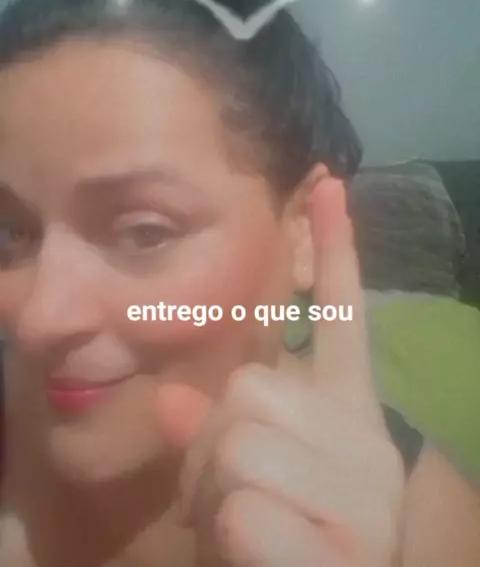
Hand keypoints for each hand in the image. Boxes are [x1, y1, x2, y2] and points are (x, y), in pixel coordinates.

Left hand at [158, 178, 404, 566]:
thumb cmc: (267, 542)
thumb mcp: (233, 480)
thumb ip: (215, 427)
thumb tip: (176, 398)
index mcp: (349, 418)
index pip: (345, 321)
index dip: (335, 252)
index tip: (331, 187)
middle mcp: (370, 447)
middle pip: (250, 389)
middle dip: (212, 444)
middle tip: (226, 495)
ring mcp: (368, 498)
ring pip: (240, 443)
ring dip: (215, 493)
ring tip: (242, 527)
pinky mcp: (350, 550)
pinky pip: (242, 511)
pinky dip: (227, 538)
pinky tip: (258, 557)